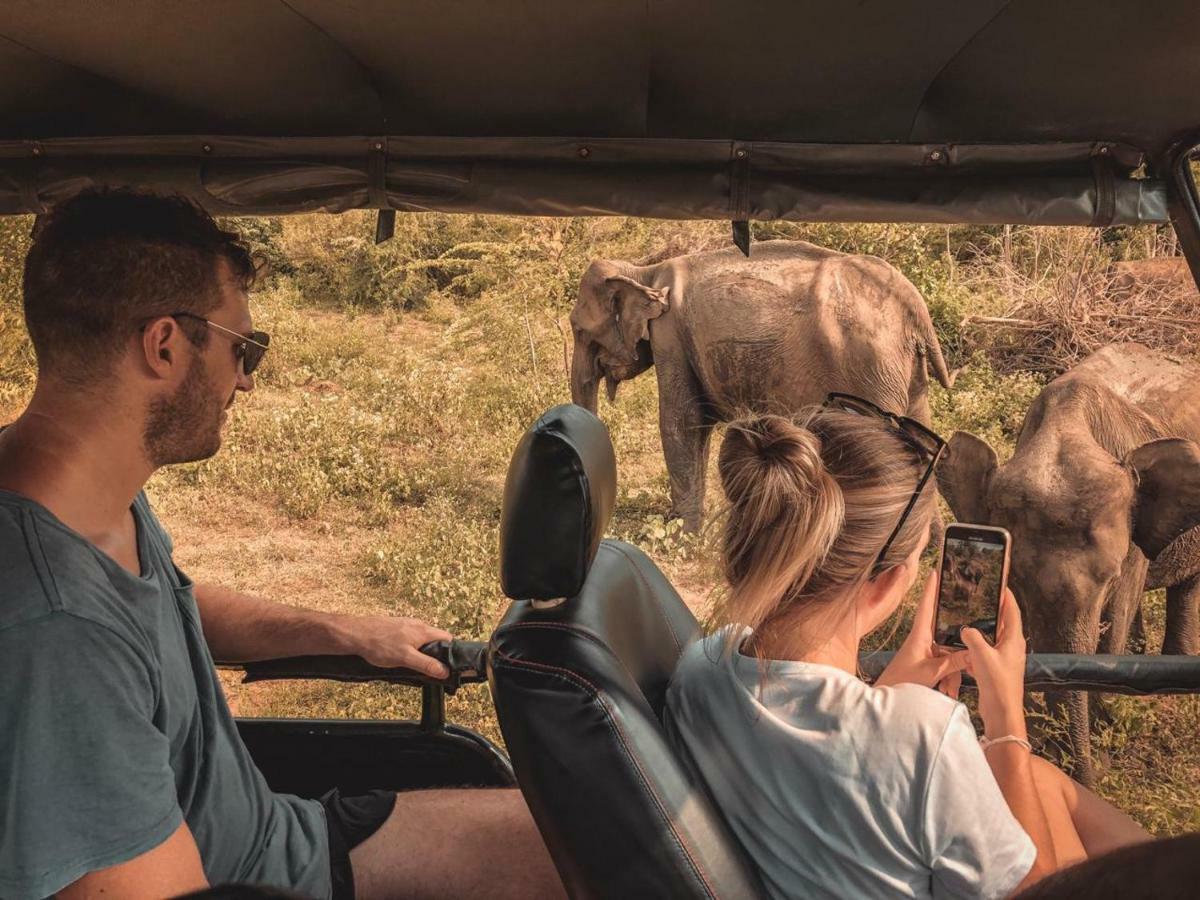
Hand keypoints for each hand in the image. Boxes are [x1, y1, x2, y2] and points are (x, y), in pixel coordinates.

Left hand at [337, 615, 453, 679]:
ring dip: (423, 652)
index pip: (448, 639)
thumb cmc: (378, 644)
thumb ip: (426, 664)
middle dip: (436, 654)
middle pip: (436, 639)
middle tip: (430, 669)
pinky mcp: (397, 628)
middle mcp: (417, 625)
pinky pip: (411, 638)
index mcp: (423, 631)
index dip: (451, 652)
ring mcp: (407, 625)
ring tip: (414, 665)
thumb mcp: (405, 658)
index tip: (449, 665)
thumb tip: (444, 671)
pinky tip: (401, 657)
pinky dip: (411, 648)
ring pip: (422, 639)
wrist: (356, 634)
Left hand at [875, 571, 967, 695]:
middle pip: (948, 635)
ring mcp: (926, 651)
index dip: (931, 588)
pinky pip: (946, 665)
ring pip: (950, 654)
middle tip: (970, 655)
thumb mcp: (931, 672)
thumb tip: (973, 652)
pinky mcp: (928, 662)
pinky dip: (949, 679)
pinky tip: (948, 693)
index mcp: (919, 634)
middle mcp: (923, 639)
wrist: (888, 696)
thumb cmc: (902, 680)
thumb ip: (952, 662)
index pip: (926, 605)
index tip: (936, 570)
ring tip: (950, 692)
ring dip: (953, 674)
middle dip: (959, 651)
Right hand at [961, 588, 1027, 739]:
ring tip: (966, 620)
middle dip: (991, 611)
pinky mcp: (996, 669)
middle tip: (979, 598)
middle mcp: (1011, 647)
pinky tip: (962, 649)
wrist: (1002, 712)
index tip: (1000, 583)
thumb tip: (966, 629)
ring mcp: (1004, 658)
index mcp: (1013, 640)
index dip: (1006, 596)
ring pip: (991, 638)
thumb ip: (972, 637)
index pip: (1012, 611)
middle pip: (1002, 623)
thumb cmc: (997, 683)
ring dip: (980, 630)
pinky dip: (974, 649)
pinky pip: (984, 653)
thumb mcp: (981, 655)